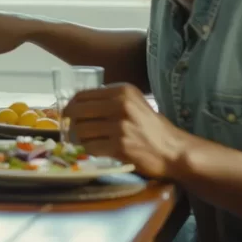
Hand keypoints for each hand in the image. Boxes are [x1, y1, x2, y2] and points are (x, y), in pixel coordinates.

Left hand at [64, 83, 183, 177]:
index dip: (70, 106)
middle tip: (71, 131)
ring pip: (80, 130)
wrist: (173, 151)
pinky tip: (100, 150)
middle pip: (76, 112)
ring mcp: (120, 125)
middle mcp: (120, 104)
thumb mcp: (132, 104)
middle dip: (70, 123)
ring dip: (80, 138)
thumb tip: (75, 105)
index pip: (82, 95)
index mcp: (122, 91)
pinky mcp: (119, 145)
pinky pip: (90, 147)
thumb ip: (108, 101)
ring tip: (90, 141)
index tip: (67, 115)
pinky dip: (90, 150)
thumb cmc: (151, 128)